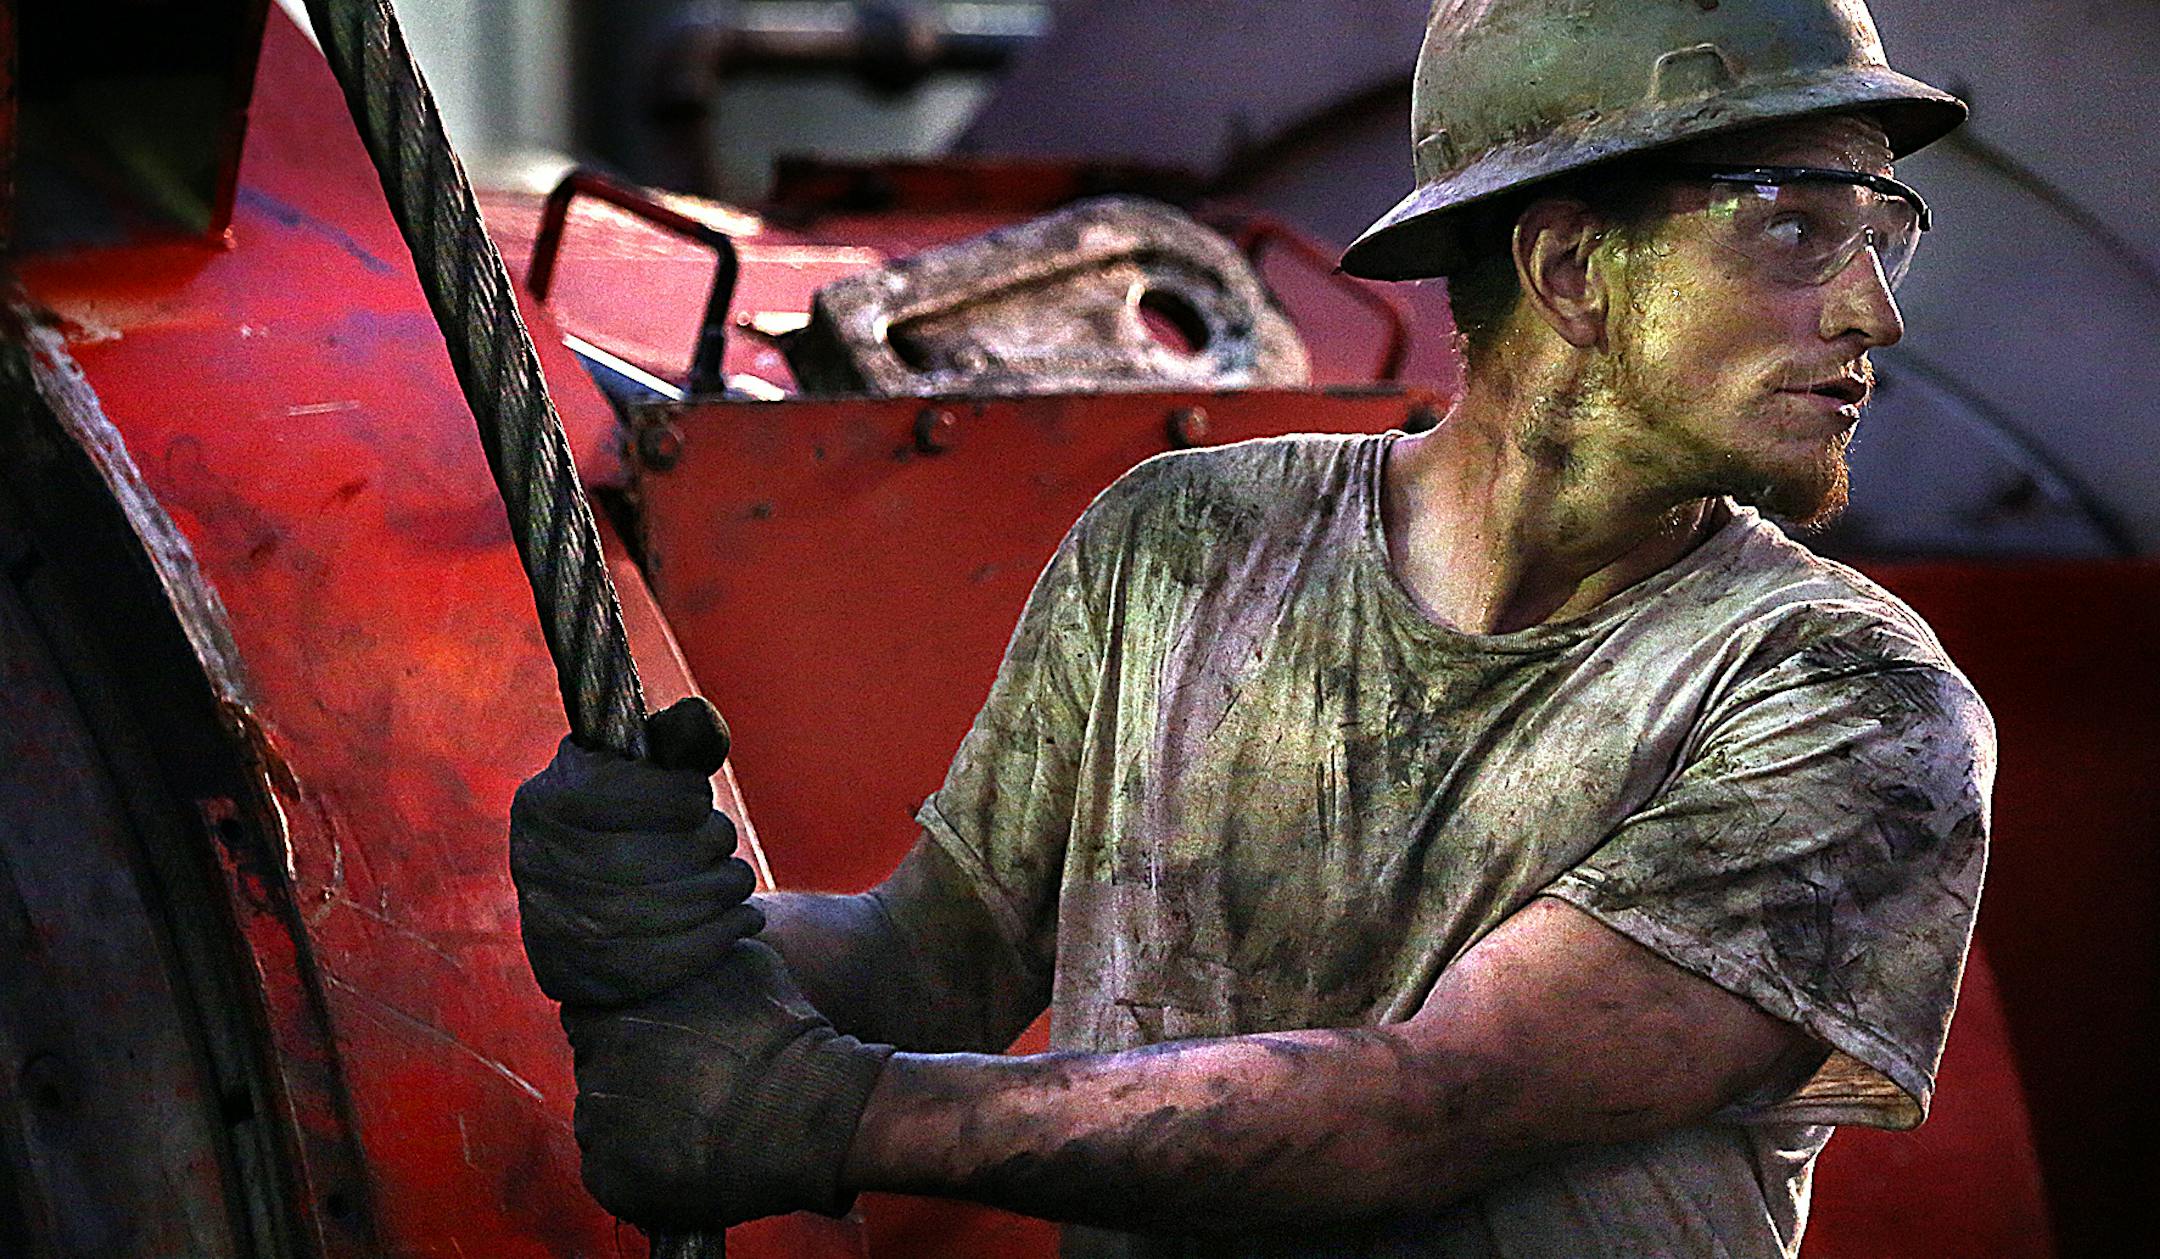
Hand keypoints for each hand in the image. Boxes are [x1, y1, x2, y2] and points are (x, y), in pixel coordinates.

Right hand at [511, 697, 764, 1007]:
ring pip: (665, 907)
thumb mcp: (644, 774)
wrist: (594, 910)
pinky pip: (669, 960)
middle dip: (707, 844)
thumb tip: (701, 719)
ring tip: (734, 878)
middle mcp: (538, 864)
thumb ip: (675, 741)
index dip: (678, 796)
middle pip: (648, 854)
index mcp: (544, 801)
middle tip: (721, 841)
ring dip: (721, 888)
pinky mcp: (584, 978)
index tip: (697, 800)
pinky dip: (720, 934)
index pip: (621, 793)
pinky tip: (741, 917)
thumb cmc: (634, 824)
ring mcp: (555, 929)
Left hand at [565, 939, 894, 1229]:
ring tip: (687, 1117)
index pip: (590, 1014)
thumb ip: (691, 956)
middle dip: (624, 1068)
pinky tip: (681, 1151)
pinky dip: (636, 1163)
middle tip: (679, 1079)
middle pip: (593, 1064)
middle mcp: (596, 1060)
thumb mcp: (739, 963)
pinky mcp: (609, 1175)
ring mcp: (599, 1120)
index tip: (656, 1036)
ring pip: (601, 1115)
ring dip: (631, 1114)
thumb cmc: (783, 1038)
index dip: (622, 1025)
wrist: (809, 1114)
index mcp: (617, 1006)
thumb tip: (678, 946)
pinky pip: (608, 1165)